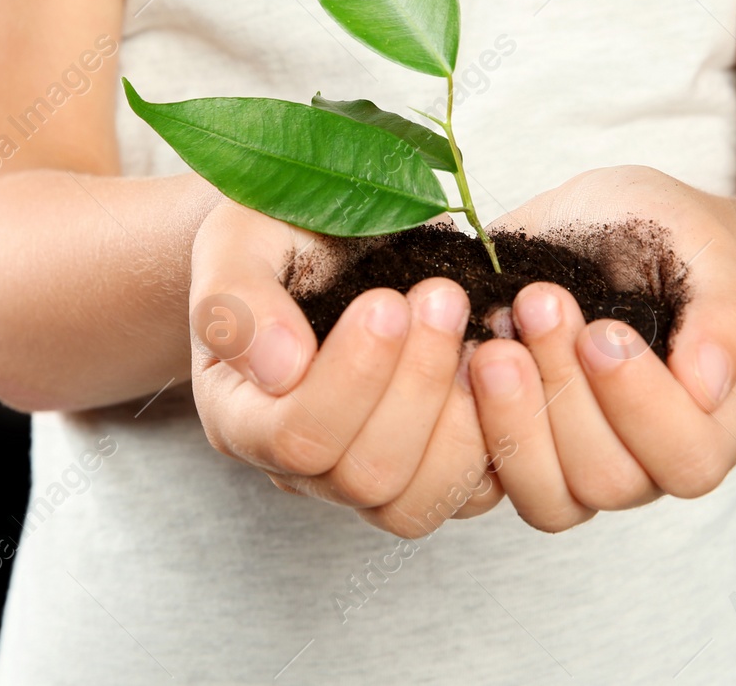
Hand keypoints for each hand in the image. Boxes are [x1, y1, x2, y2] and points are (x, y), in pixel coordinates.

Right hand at [187, 201, 502, 535]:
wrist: (333, 232)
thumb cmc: (281, 232)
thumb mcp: (239, 237)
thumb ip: (236, 299)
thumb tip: (279, 368)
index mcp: (240, 414)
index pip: (293, 440)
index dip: (352, 378)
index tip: (387, 300)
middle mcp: (298, 466)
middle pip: (364, 476)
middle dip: (416, 383)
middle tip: (443, 296)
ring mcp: (365, 478)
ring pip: (416, 504)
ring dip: (461, 413)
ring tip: (475, 329)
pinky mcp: (430, 473)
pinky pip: (471, 495)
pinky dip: (498, 431)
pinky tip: (499, 357)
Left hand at [467, 166, 735, 531]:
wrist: (605, 226)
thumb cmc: (667, 242)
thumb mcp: (705, 251)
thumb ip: (726, 315)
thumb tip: (709, 383)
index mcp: (707, 427)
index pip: (688, 460)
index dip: (640, 405)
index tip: (601, 331)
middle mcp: (644, 465)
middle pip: (607, 479)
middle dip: (565, 392)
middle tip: (538, 304)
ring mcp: (574, 469)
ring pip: (546, 497)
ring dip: (514, 417)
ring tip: (496, 336)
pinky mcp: (513, 457)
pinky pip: (485, 484)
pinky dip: (466, 427)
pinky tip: (461, 355)